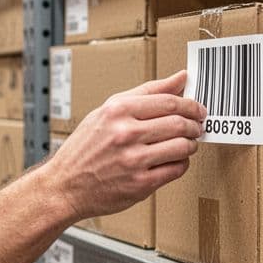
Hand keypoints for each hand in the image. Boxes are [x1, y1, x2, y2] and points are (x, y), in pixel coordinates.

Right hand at [43, 70, 205, 220]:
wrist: (65, 185)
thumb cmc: (86, 148)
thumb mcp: (108, 111)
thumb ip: (147, 93)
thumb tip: (181, 77)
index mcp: (118, 110)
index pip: (169, 101)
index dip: (191, 104)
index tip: (197, 108)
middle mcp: (125, 133)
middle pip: (179, 123)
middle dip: (194, 125)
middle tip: (196, 126)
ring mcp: (134, 160)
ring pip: (182, 147)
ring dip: (191, 145)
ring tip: (187, 144)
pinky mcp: (140, 184)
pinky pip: (176, 169)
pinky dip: (182, 163)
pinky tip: (174, 160)